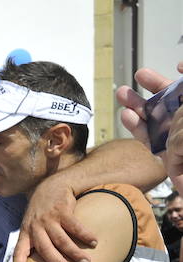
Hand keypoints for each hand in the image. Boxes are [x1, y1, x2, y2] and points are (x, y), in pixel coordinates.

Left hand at [11, 177, 97, 261]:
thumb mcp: (31, 225)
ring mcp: (48, 219)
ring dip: (75, 252)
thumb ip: (34, 241)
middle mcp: (36, 227)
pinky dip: (85, 235)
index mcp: (26, 233)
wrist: (51, 185)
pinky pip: (75, 226)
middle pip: (45, 249)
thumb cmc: (42, 211)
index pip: (19, 251)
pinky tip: (94, 242)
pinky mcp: (62, 211)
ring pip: (62, 240)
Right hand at [117, 62, 182, 189]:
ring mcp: (180, 140)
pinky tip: (126, 115)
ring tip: (122, 93)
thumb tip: (180, 65)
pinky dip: (137, 127)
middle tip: (139, 75)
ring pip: (156, 120)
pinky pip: (151, 141)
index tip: (176, 65)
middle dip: (153, 88)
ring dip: (138, 106)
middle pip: (170, 102)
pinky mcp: (170, 158)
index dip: (176, 80)